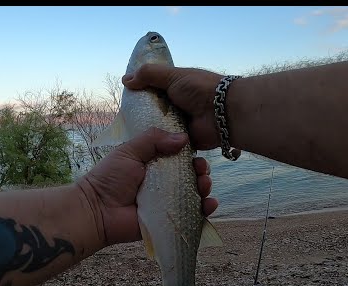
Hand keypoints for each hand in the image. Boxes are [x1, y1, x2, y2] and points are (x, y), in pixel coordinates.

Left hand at [82, 127, 217, 245]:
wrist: (97, 210)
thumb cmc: (110, 178)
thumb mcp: (130, 151)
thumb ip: (154, 139)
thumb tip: (184, 138)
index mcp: (155, 165)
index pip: (180, 158)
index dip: (191, 156)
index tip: (196, 156)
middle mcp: (164, 184)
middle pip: (191, 176)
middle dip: (201, 173)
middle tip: (200, 172)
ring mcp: (167, 203)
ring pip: (194, 195)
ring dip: (204, 189)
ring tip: (203, 186)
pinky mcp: (169, 220)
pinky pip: (191, 216)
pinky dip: (204, 211)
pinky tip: (209, 204)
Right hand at [123, 64, 239, 158]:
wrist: (223, 113)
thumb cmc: (199, 90)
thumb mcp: (172, 76)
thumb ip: (149, 74)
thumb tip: (125, 80)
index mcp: (175, 90)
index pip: (153, 94)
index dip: (140, 98)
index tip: (124, 105)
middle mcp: (177, 108)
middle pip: (154, 114)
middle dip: (142, 119)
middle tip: (124, 126)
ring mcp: (180, 126)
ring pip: (159, 130)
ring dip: (150, 133)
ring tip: (132, 139)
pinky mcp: (183, 142)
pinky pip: (168, 145)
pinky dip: (159, 146)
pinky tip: (145, 149)